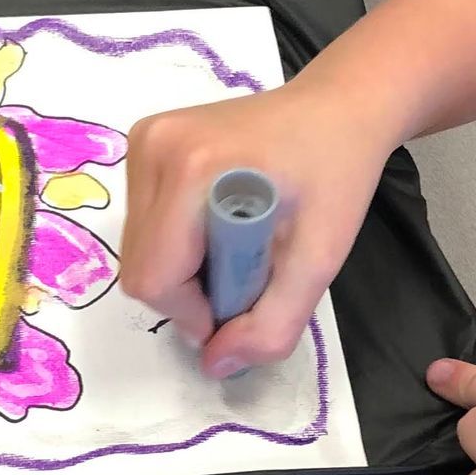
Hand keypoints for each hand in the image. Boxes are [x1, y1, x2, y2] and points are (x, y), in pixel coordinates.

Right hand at [122, 80, 393, 375]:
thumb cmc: (335, 177)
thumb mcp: (318, 261)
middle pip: (140, 266)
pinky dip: (176, 239)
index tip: (245, 299)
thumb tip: (215, 365)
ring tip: (237, 241)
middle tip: (248, 268)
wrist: (337, 109)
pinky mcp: (145, 139)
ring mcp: (145, 139)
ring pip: (138, 248)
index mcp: (193, 170)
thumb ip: (271, 324)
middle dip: (191, 290)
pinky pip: (142, 221)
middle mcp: (154, 146)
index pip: (154, 279)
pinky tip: (218, 220)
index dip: (195, 311)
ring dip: (183, 267)